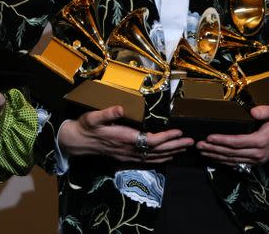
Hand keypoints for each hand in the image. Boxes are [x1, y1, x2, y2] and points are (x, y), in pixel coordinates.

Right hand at [58, 105, 193, 162]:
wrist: (77, 142)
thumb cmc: (86, 126)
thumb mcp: (93, 117)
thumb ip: (107, 113)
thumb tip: (119, 108)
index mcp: (124, 138)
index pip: (150, 140)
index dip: (166, 137)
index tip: (178, 132)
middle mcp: (128, 150)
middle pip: (156, 150)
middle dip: (175, 146)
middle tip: (191, 142)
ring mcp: (127, 155)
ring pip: (154, 157)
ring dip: (170, 153)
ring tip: (184, 149)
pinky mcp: (125, 157)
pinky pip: (147, 161)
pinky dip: (159, 159)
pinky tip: (167, 157)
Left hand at [196, 104, 268, 166]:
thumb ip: (266, 111)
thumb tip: (254, 111)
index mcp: (261, 141)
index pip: (237, 142)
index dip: (222, 140)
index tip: (209, 137)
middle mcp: (258, 153)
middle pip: (231, 153)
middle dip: (214, 149)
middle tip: (199, 145)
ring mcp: (257, 159)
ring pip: (232, 159)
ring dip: (216, 156)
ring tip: (202, 151)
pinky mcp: (255, 161)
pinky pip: (237, 163)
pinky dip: (224, 161)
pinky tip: (214, 157)